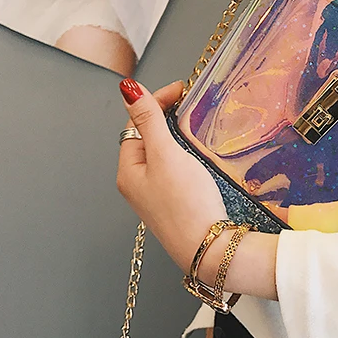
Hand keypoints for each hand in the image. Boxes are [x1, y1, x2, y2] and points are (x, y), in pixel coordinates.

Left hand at [116, 78, 227, 274]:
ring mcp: (157, 195)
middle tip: (191, 104)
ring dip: (178, 135)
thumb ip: (149, 120)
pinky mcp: (177, 203)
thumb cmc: (186, 203)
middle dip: (167, 117)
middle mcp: (138, 184)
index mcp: (128, 171)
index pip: (136, 124)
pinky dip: (186, 153)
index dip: (156, 101)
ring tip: (197, 124)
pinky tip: (201, 154)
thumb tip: (127, 89)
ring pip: (163, 153)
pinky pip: (176, 168)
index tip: (183, 89)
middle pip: (148, 138)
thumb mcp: (166, 154)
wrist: (210, 248)